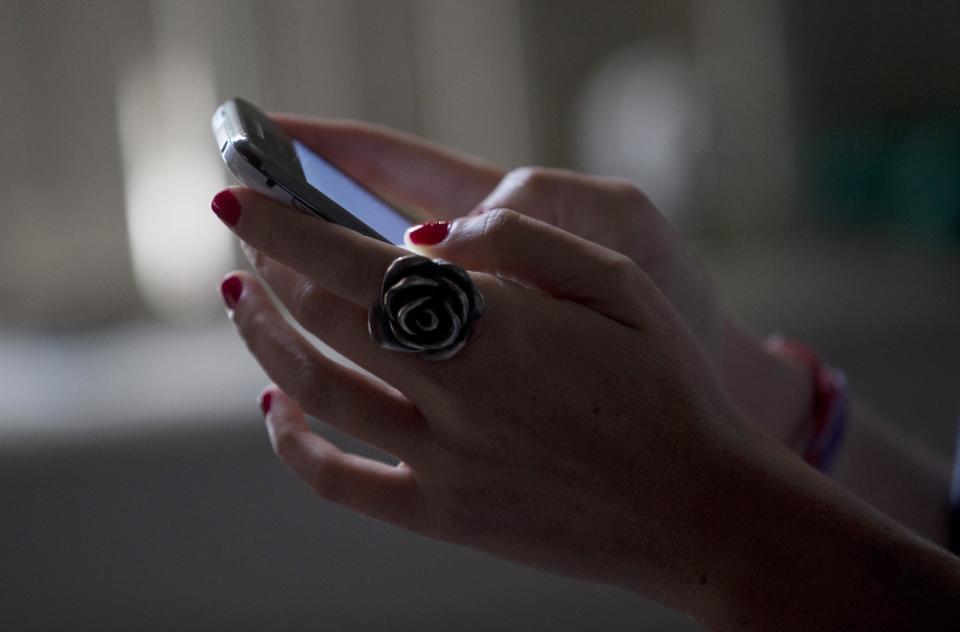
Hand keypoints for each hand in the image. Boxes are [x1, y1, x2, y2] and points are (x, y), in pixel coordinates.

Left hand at [213, 185, 762, 619]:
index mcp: (494, 323)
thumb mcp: (619, 280)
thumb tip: (425, 233)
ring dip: (262, 340)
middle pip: (320, 316)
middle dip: (270, 267)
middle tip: (255, 241)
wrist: (698, 508)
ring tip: (243, 303)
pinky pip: (338, 483)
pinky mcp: (441, 517)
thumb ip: (520, 239)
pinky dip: (291, 445)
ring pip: (311, 390)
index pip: (352, 260)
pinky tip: (276, 413)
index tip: (239, 199)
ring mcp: (440, 460)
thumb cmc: (669, 386)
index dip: (284, 224)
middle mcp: (452, 391)